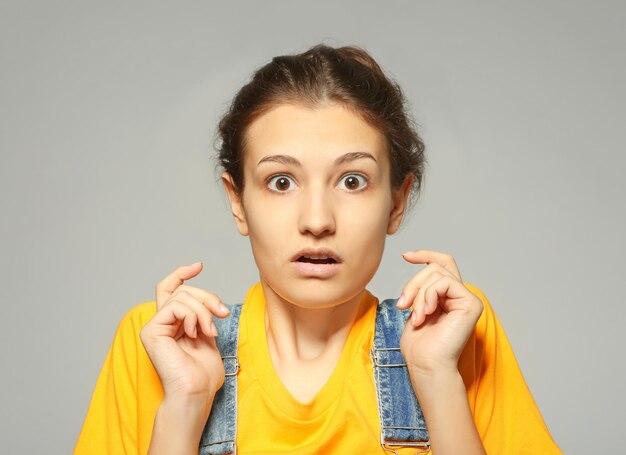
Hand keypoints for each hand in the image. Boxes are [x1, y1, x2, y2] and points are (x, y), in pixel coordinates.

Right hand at [140, 262, 230, 400]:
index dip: (182, 273)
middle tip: (223, 312)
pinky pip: (175, 306)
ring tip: (210, 331)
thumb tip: (210, 300)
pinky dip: (191, 316)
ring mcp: (155, 326)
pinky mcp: (151, 330)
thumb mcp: (208, 335)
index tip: (199, 266)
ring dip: (203, 310)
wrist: (196, 391)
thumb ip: (204, 315)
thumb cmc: (204, 373)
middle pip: (182, 290)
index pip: (171, 289)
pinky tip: (195, 333)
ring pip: (181, 296)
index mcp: (174, 323)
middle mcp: (162, 322)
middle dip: (207, 296)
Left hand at [397, 250, 482, 377]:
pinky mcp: (471, 303)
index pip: (443, 264)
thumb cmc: (419, 346)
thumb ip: (421, 288)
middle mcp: (460, 296)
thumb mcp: (415, 308)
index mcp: (448, 297)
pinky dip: (429, 295)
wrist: (426, 365)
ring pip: (437, 273)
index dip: (425, 255)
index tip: (405, 256)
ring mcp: (468, 299)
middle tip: (402, 305)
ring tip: (416, 316)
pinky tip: (425, 313)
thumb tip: (418, 264)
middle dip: (413, 283)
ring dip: (419, 293)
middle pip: (435, 267)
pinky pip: (445, 283)